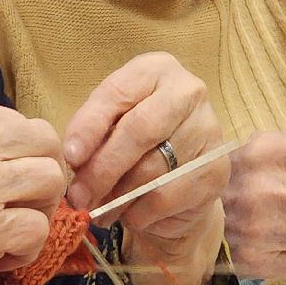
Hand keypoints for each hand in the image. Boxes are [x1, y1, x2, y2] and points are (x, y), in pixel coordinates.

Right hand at [0, 98, 68, 284]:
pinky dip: (24, 251)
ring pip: (51, 181)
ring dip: (38, 210)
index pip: (13, 119)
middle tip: (21, 204)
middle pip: (44, 141)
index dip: (16, 154)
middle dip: (40, 173)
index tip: (1, 180)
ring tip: (9, 233)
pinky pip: (37, 230)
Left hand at [60, 52, 227, 284]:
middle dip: (103, 168)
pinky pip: (167, 197)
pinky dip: (140, 212)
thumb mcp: (109, 126)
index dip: (89, 127)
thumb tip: (76, 161)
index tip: (69, 156)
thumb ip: (93, 136)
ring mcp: (208, 130)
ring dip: (118, 196)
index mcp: (156, 69)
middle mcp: (188, 92)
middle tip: (79, 196)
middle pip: (139, 130)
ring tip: (99, 210)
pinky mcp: (216, 171)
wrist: (179, 176)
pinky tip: (129, 215)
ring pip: (152, 169)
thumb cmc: (134, 142)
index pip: (117, 93)